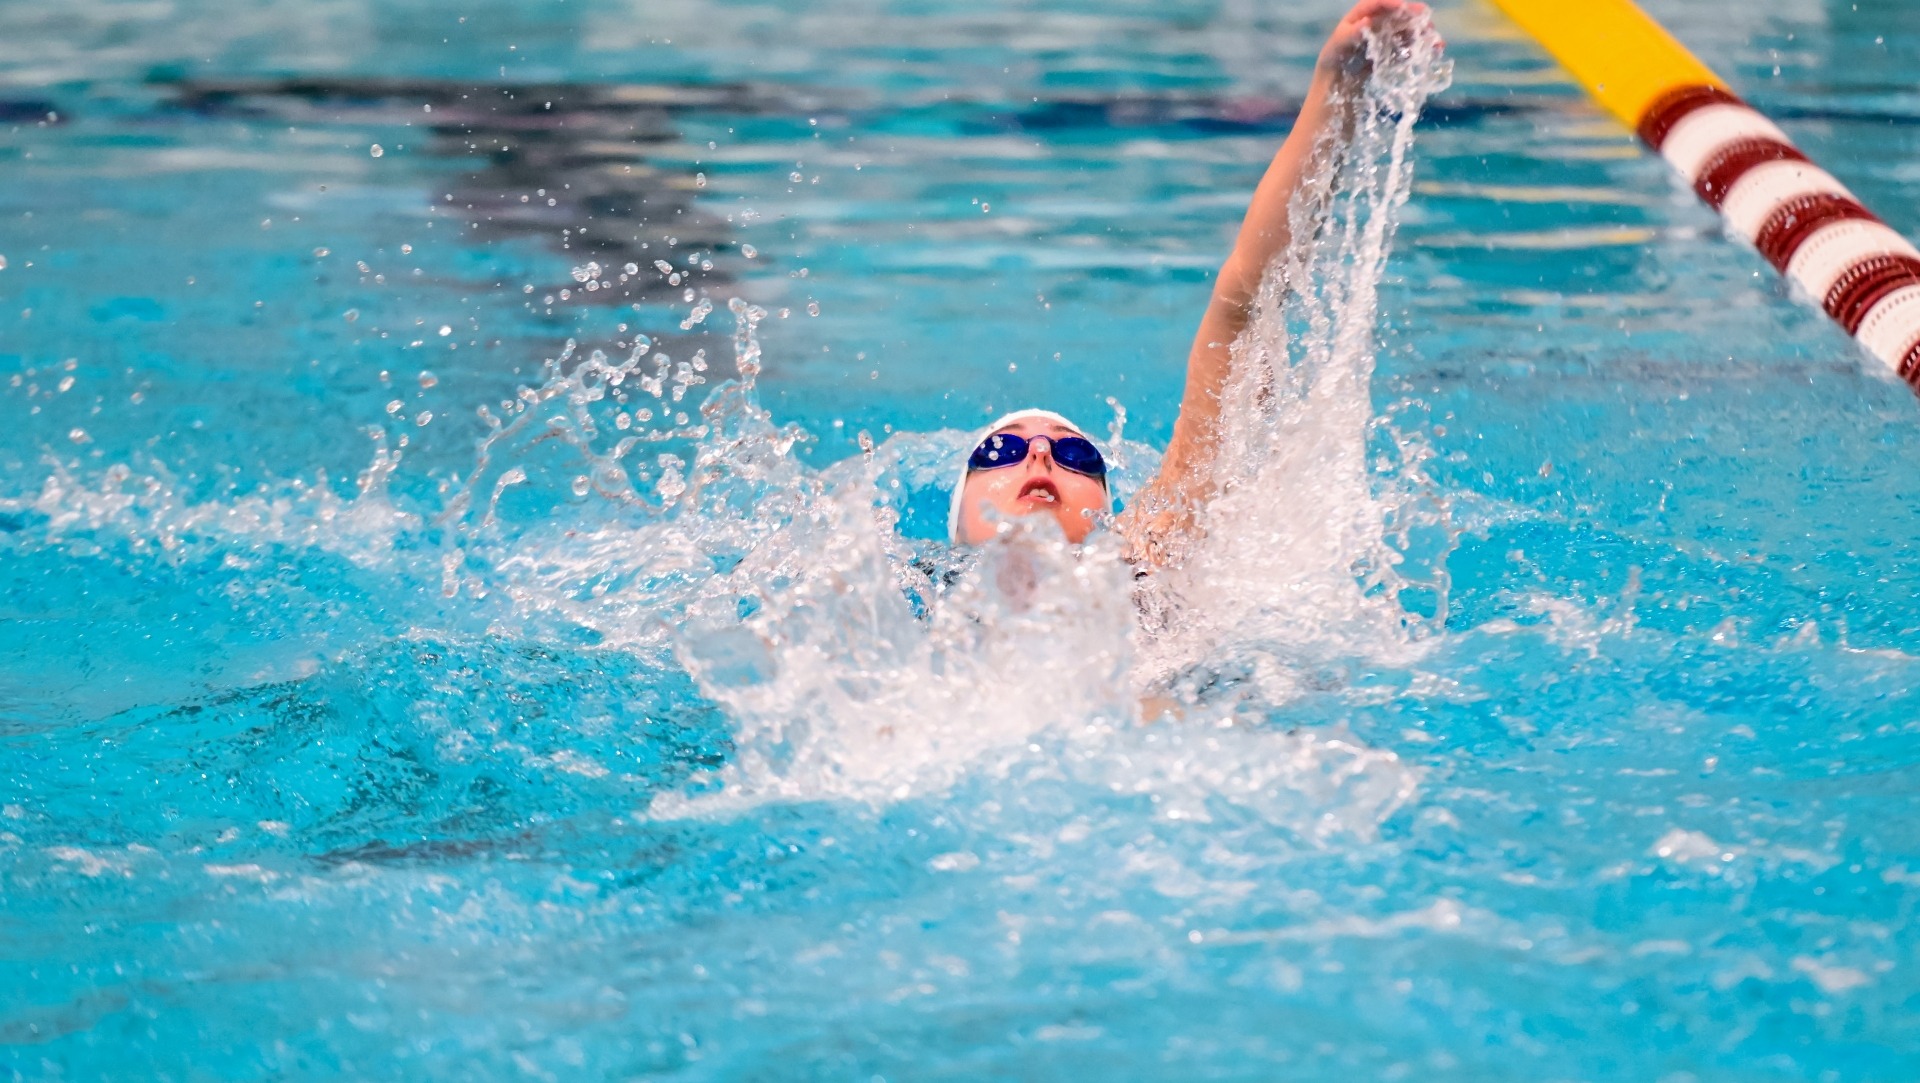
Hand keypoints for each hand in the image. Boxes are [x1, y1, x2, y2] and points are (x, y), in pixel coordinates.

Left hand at [1314, 0, 1437, 79]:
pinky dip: (1420, 48)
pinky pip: (1408, 47)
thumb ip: (1351, 34)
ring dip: (1422, 33)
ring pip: (1406, 30)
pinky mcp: (1391, 53)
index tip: (1403, 6)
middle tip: (1427, 21)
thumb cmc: (1333, 63)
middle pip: (1397, 15)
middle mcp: (1375, 23)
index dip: (1391, 3)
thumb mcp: (1337, 48)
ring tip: (1436, 40)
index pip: (1377, 4)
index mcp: (1359, 16)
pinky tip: (1433, 51)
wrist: (1336, 85)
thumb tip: (1367, 21)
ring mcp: (1384, 38)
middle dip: (1413, 17)